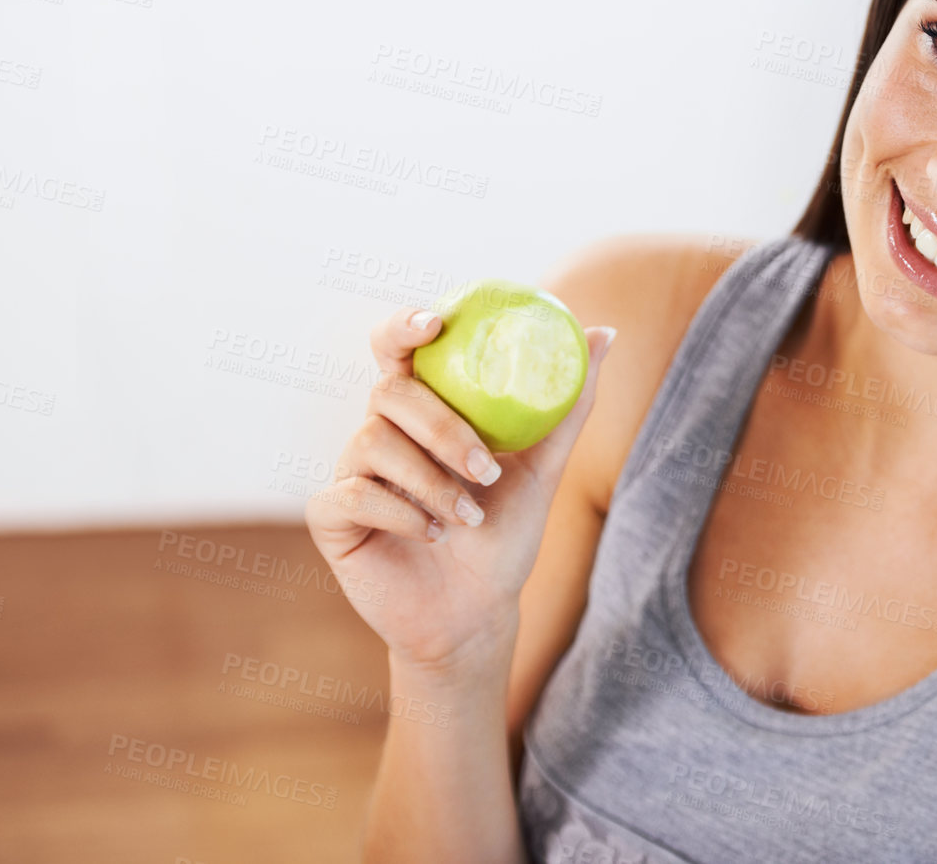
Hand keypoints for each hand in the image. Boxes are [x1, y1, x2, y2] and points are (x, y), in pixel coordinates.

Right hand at [305, 305, 614, 672]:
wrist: (477, 612)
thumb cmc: (505, 535)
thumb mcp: (544, 467)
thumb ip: (567, 402)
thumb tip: (604, 333)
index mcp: (422, 411)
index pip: (398, 349)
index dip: (404, 326)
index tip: (435, 324)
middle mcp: (381, 432)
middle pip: (391, 392)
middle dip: (442, 427)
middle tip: (487, 469)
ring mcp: (352, 472)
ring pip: (373, 442)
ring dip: (430, 480)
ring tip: (469, 517)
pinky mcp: (331, 517)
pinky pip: (352, 493)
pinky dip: (400, 512)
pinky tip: (431, 534)